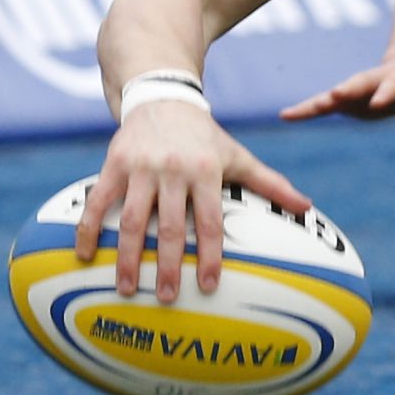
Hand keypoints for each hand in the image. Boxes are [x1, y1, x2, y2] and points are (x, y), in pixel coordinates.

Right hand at [73, 98, 309, 302]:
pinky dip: (89, 229)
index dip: (208, 255)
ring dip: (127, 257)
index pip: (209, 220)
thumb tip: (307, 208)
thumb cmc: (205, 136)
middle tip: (167, 298)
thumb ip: (270, 183)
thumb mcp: (237, 155)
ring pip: (131, 219)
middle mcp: (172, 168)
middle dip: (166, 265)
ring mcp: (139, 167)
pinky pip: (98, 201)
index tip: (208, 285)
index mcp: (206, 169)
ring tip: (126, 290)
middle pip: (168, 226)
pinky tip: (86, 257)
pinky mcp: (113, 163)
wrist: (163, 96)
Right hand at [280, 54, 394, 121]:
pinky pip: (325, 104)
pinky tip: (286, 114)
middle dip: (349, 90)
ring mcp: (362, 89)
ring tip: (294, 111)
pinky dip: (307, 110)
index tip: (380, 101)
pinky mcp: (349, 100)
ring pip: (340, 94)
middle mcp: (379, 81)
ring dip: (321, 103)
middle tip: (333, 96)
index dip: (388, 92)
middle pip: (363, 84)